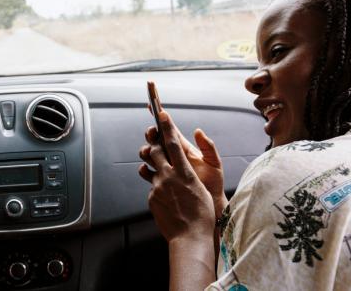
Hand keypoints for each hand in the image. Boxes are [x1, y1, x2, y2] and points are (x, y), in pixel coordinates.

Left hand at [137, 111, 214, 242]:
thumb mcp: (201, 187)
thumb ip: (190, 171)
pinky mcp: (151, 198)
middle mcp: (168, 177)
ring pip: (148, 168)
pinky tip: (165, 195)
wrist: (190, 237)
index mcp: (184, 172)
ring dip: (151, 164)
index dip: (166, 126)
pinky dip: (156, 186)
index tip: (161, 113)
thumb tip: (182, 162)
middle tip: (153, 139)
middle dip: (153, 143)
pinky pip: (150, 185)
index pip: (172, 143)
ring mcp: (157, 187)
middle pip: (154, 151)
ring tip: (156, 166)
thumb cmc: (202, 214)